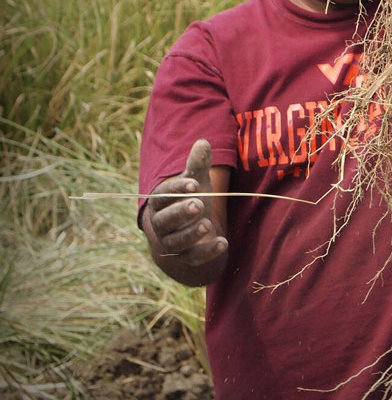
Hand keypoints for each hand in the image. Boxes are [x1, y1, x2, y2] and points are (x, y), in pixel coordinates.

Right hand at [144, 139, 227, 281]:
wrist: (192, 229)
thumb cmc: (191, 198)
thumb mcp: (196, 182)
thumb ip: (198, 165)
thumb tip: (203, 142)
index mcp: (160, 202)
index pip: (163, 195)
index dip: (177, 189)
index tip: (194, 183)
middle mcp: (162, 224)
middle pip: (165, 221)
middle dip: (181, 213)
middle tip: (198, 204)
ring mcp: (173, 243)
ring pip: (177, 242)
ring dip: (191, 233)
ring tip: (206, 223)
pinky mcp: (187, 258)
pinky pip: (194, 258)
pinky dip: (208, 252)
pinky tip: (223, 242)